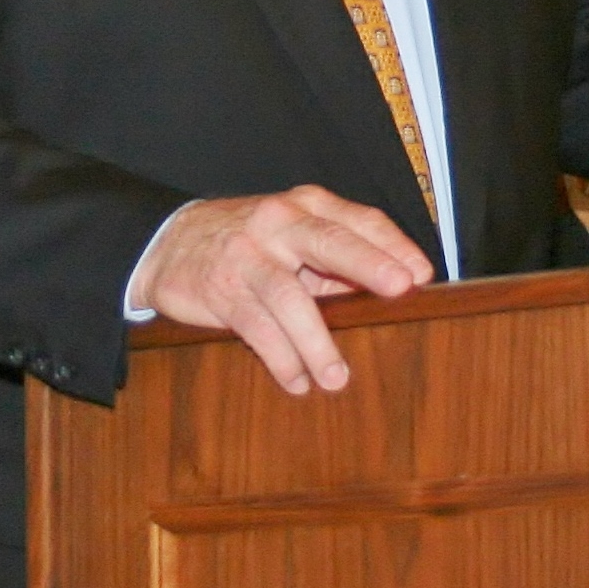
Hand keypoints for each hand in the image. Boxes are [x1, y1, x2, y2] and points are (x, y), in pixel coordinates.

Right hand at [131, 185, 432, 394]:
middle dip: (368, 264)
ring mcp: (248, 254)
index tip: (421, 274)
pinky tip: (296, 381)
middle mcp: (279, 223)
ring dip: (317, 342)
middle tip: (399, 289)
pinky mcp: (221, 288)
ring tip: (336, 378)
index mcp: (306, 206)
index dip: (392, 245)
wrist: (168, 242)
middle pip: (330, 241)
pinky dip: (281, 358)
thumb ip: (334, 259)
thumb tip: (388, 289)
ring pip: (291, 297)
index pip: (359, 220)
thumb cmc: (247, 242)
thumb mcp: (291, 237)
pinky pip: (257, 326)